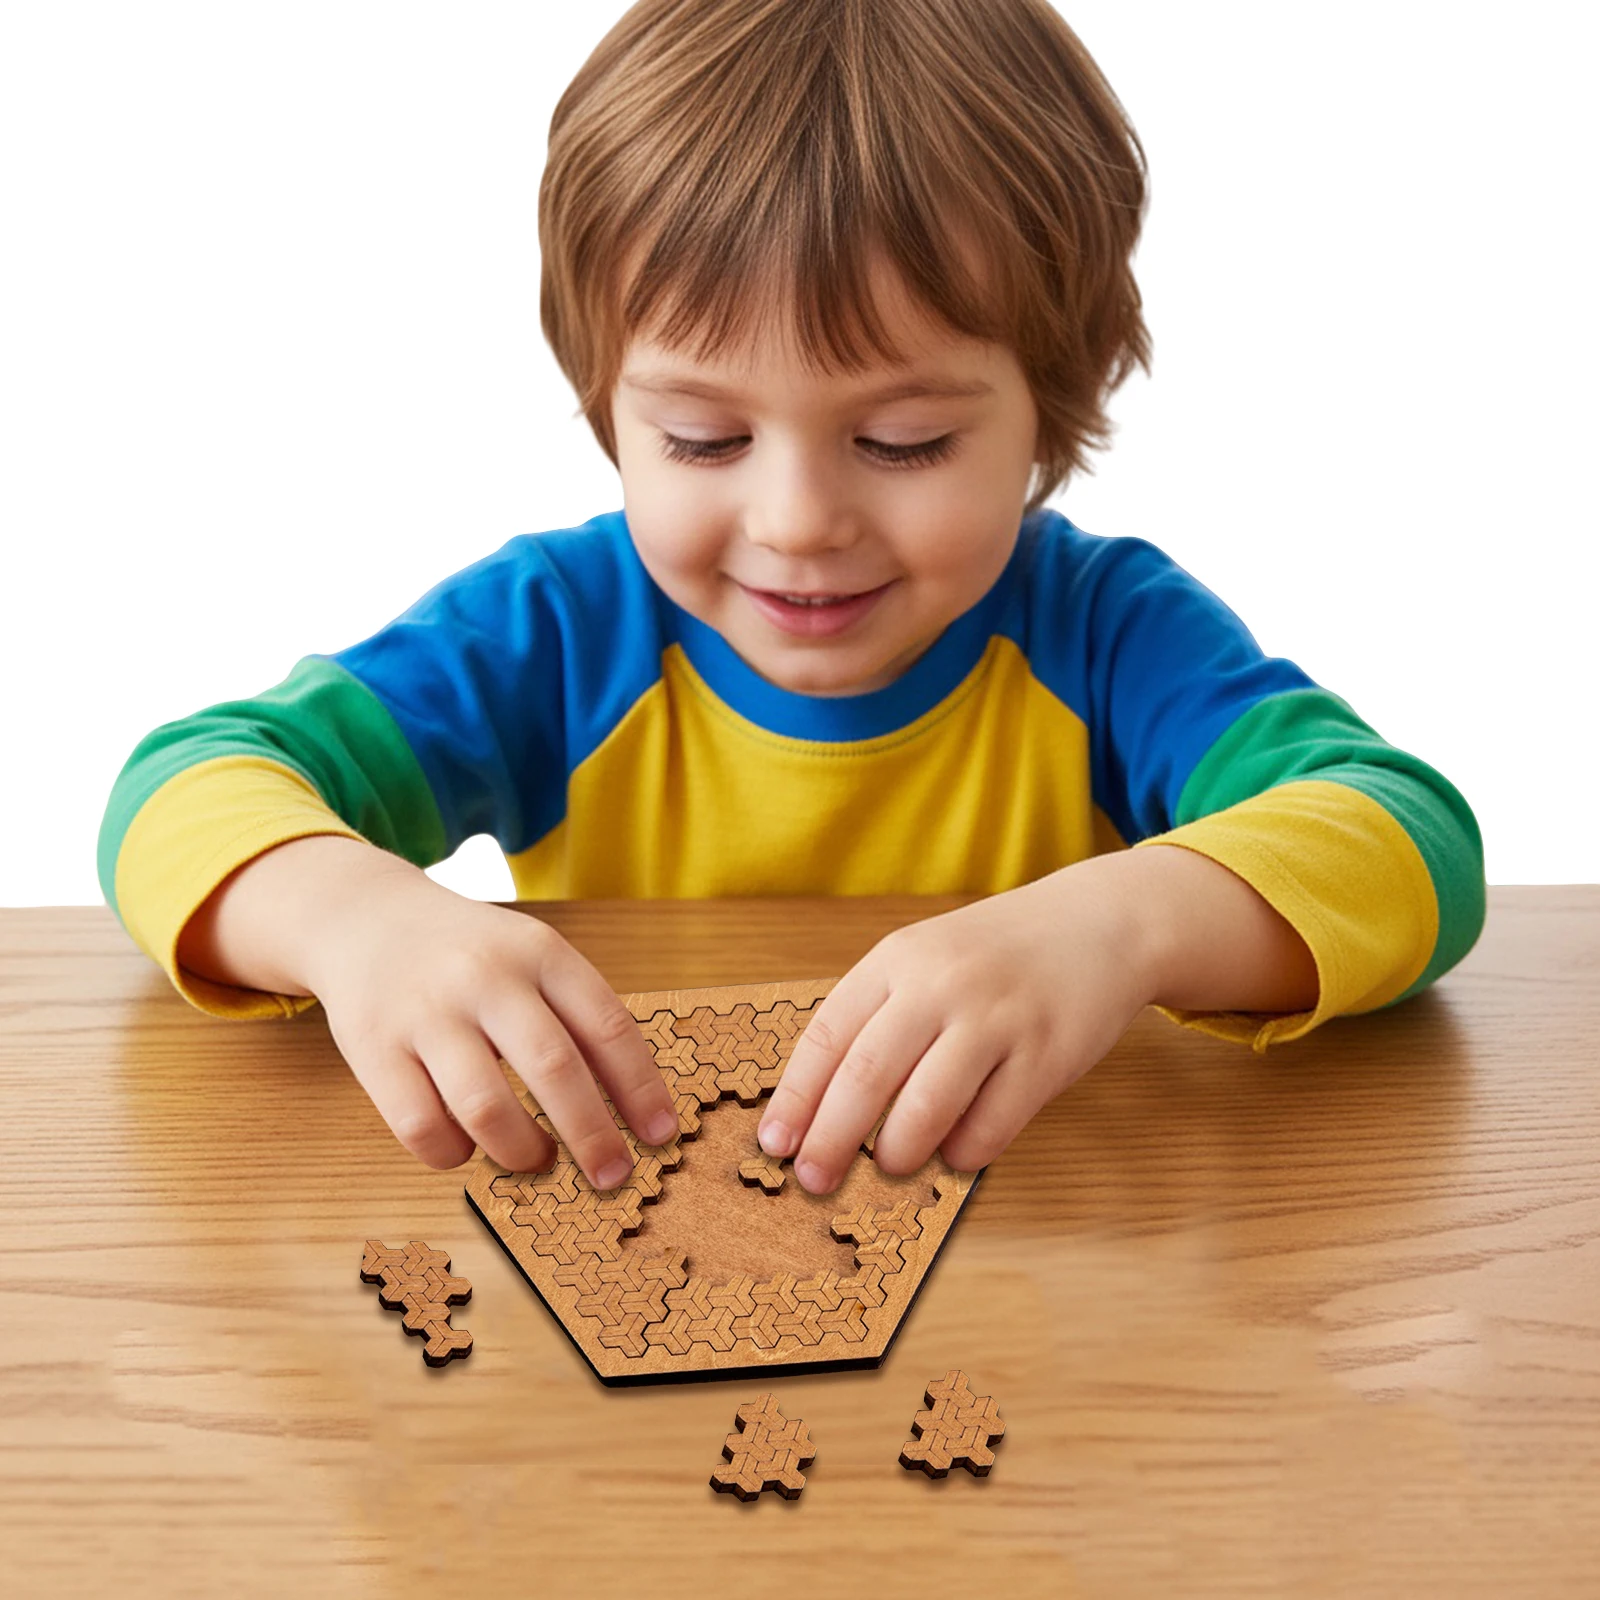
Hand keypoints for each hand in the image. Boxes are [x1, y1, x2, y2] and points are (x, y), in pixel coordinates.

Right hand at [179, 836, 678, 1183]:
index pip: (608, 1025)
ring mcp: (425, 1012)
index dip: (641, 1088)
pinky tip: (467, 1146)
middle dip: (593, 1135)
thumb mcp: (532, 955)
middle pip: (554, 1067)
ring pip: (485, 1108)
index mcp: (539, 951)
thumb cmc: (472, 954)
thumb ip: (577, 1016)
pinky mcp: (372, 1048)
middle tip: (612, 1175)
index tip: (661, 1135)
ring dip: (522, 1151)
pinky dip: (453, 1154)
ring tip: (536, 1158)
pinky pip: (421, 1127)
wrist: (366, 915)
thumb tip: (632, 1110)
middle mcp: (485, 977)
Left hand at [755, 855, 1159, 1193]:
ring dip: (898, 1152)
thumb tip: (823, 1109)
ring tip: (891, 1164)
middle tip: (814, 1179)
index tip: (775, 1143)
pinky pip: (990, 1126)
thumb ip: (879, 1018)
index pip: (827, 1035)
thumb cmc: (995, 956)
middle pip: (866, 1077)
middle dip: (831, 1140)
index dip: (796, 1097)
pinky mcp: (1045, 1055)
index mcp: (897, 959)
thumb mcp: (925, 960)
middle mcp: (941, 984)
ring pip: (926, 1108)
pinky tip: (957, 1150)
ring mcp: (995, 1019)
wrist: (1098, 923)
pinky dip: (963, 1152)